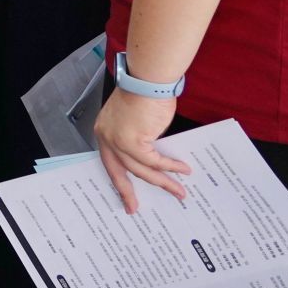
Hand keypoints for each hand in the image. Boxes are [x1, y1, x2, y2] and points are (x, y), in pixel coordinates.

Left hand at [95, 86, 188, 213]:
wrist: (148, 79)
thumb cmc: (144, 94)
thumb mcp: (136, 121)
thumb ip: (139, 141)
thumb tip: (154, 160)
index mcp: (104, 131)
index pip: (109, 161)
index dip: (118, 178)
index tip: (124, 194)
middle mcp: (106, 137)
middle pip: (117, 171)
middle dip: (127, 191)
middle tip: (133, 208)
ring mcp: (117, 140)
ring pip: (140, 169)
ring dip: (162, 181)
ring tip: (179, 192)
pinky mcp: (133, 141)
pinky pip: (153, 161)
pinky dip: (170, 167)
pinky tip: (183, 170)